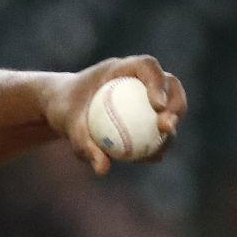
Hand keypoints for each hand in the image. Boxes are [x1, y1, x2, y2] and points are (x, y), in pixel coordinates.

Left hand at [43, 55, 186, 174]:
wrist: (60, 107)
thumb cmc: (62, 109)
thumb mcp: (65, 123)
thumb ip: (83, 142)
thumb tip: (103, 169)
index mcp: (120, 68)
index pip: (147, 66)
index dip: (158, 83)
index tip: (158, 106)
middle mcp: (137, 78)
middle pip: (169, 84)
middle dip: (176, 104)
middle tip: (167, 127)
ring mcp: (144, 93)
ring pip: (169, 106)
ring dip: (171, 126)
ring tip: (161, 148)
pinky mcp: (144, 110)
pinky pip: (156, 124)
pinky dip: (157, 139)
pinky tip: (153, 158)